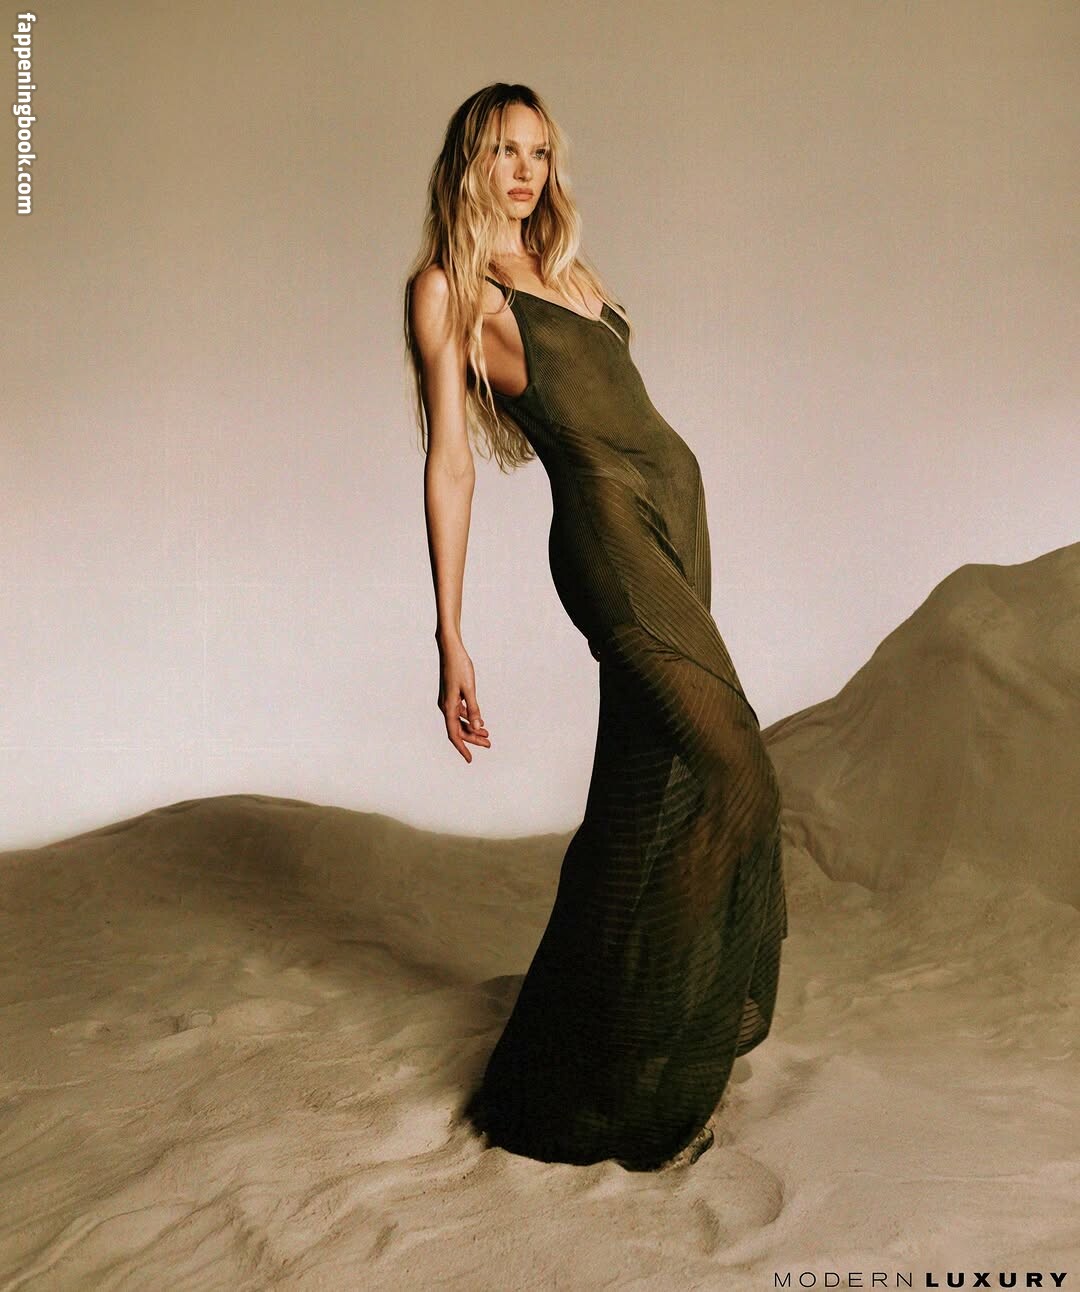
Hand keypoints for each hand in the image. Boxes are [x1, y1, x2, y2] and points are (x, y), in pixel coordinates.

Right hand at [437, 639, 490, 762]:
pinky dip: (468, 717)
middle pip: (458, 729)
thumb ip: (474, 708)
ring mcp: (447, 700)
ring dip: (472, 728)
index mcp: (448, 707)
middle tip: (489, 744)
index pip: (455, 734)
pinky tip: (478, 719)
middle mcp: (445, 706)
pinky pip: (459, 712)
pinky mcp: (451, 694)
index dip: (463, 748)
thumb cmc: (460, 666)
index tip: (470, 759)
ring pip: (459, 720)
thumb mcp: (470, 688)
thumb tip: (477, 727)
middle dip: (472, 738)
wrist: (450, 648)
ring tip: (487, 732)